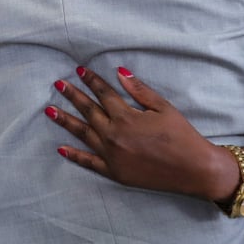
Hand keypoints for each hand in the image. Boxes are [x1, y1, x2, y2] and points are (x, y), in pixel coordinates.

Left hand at [46, 66, 223, 199]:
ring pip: (83, 134)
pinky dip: (74, 156)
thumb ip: (138, 90)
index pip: (103, 93)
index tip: (79, 70)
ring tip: (49, 110)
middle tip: (58, 84)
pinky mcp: (115, 173)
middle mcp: (114, 135)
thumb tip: (119, 72)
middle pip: (88, 111)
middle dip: (73, 95)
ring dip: (65, 121)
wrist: (194, 169)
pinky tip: (61, 149)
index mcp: (126, 116)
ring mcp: (112, 155)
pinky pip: (89, 163)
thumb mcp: (163, 107)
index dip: (91, 80)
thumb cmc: (182, 135)